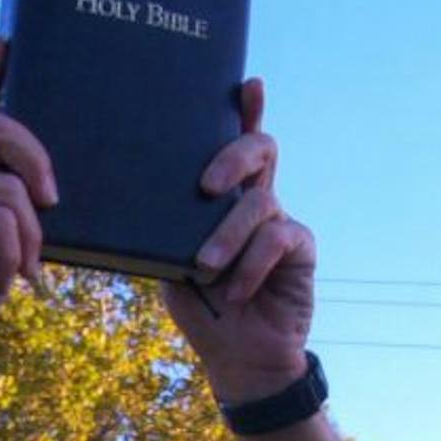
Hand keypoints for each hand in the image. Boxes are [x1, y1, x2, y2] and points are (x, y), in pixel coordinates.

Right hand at [0, 34, 57, 362]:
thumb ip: (12, 203)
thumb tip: (50, 190)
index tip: (6, 38)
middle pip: (2, 125)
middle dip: (39, 160)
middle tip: (53, 199)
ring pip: (12, 187)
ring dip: (31, 236)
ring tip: (24, 268)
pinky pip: (2, 217)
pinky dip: (13, 253)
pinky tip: (5, 278)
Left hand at [162, 77, 318, 402]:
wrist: (236, 356)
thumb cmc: (200, 306)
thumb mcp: (170, 262)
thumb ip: (168, 228)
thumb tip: (138, 198)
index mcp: (225, 198)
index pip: (239, 144)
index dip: (247, 111)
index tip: (246, 83)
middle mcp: (257, 201)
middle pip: (260, 150)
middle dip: (233, 156)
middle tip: (205, 187)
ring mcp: (281, 222)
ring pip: (260, 203)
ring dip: (227, 236)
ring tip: (206, 268)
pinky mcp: (301, 249)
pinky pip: (278, 239)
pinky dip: (250, 265)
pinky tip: (235, 291)